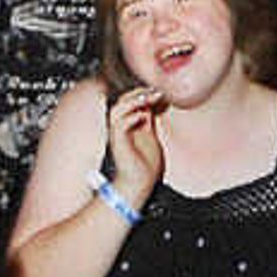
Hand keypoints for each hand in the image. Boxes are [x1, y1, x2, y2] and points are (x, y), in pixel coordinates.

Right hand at [102, 85, 164, 201]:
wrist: (140, 185)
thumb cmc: (145, 165)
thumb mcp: (150, 136)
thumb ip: (148, 121)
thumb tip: (152, 105)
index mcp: (127, 125)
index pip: (129, 101)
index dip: (142, 93)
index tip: (159, 91)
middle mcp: (119, 128)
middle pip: (122, 101)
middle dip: (139, 93)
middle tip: (156, 92)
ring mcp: (117, 135)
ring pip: (117, 109)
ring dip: (132, 101)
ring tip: (148, 98)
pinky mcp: (118, 144)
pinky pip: (119, 125)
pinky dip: (131, 117)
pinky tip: (143, 116)